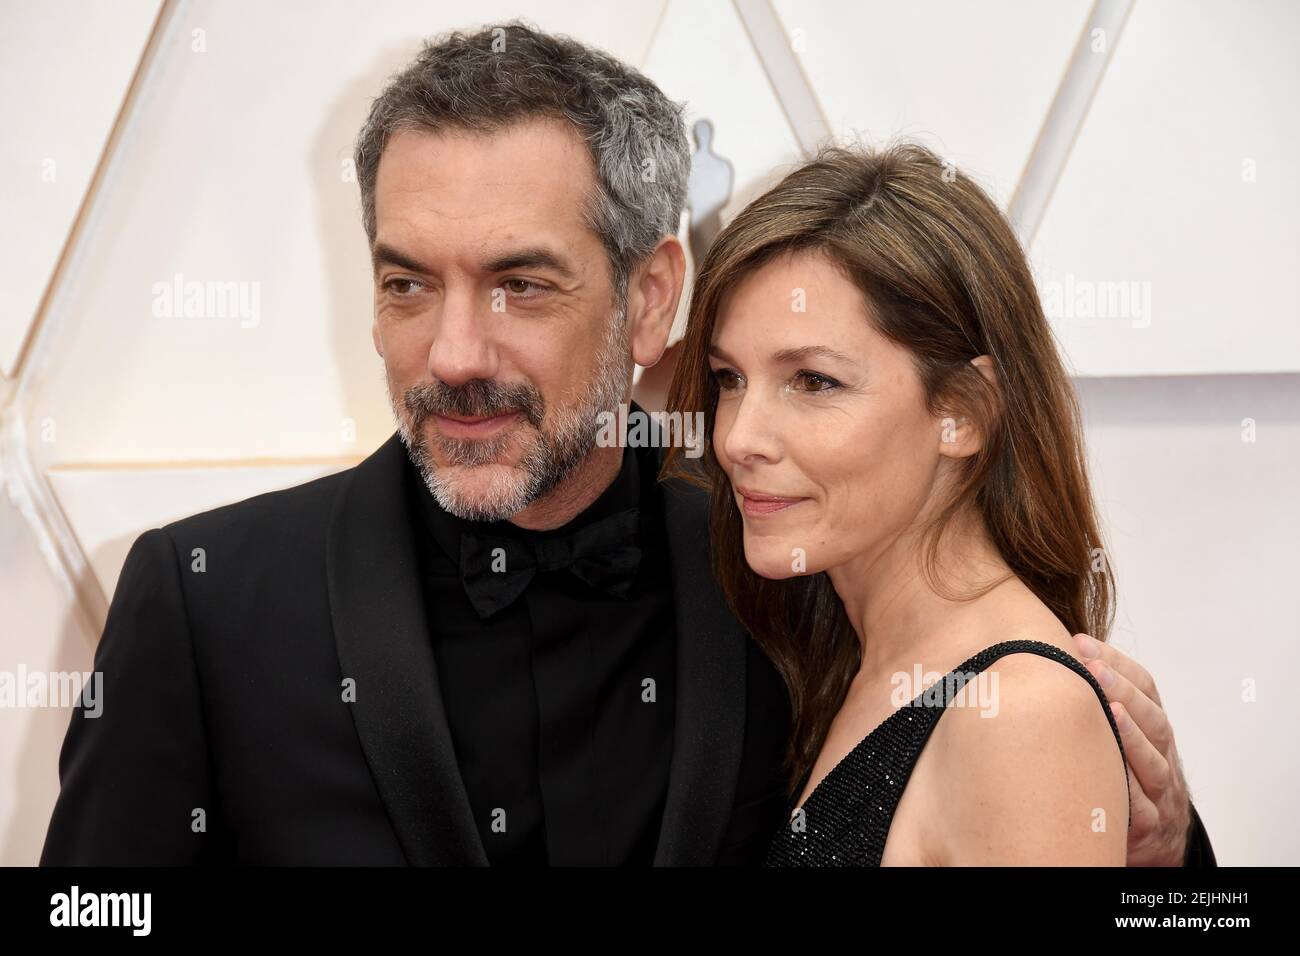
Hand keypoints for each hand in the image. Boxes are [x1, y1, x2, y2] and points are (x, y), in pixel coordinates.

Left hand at [1073, 633, 1191, 866]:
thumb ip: (1097, 702)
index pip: (1146, 688)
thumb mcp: (1119, 738)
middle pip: (1154, 720)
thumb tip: (1053, 656)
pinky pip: (1142, 809)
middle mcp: (1163, 758)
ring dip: (1131, 736)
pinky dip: (1128, 791)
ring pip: (1155, 764)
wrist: (1157, 842)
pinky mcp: (1150, 829)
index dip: (1118, 663)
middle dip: (1123, 690)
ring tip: (1109, 709)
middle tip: (1091, 667)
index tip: (1081, 642)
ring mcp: (1161, 795)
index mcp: (1154, 730)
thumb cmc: (1125, 780)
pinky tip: (1109, 772)